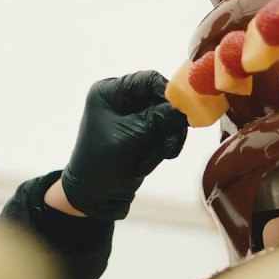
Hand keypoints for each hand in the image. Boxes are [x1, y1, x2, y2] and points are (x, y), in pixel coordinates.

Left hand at [59, 71, 188, 219]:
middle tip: (170, 146)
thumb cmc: (100, 164)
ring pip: (168, 119)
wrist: (92, 199)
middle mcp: (121, 100)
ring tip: (160, 156)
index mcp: (109, 92)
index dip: (169, 93)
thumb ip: (158, 119)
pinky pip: (165, 134)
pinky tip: (153, 160)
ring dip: (167, 139)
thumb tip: (186, 106)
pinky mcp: (143, 135)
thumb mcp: (130, 138)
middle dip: (168, 124)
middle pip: (162, 100)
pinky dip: (163, 147)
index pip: (147, 80)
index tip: (186, 110)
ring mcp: (133, 118)